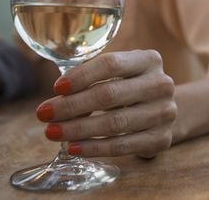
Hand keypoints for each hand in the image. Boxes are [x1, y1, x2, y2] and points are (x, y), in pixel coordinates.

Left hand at [35, 50, 176, 157]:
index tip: (56, 88)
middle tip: (44, 114)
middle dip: (71, 106)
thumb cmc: (131, 87)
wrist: (164, 110)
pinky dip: (94, 148)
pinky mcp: (162, 139)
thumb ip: (93, 77)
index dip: (81, 76)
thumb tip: (58, 96)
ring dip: (78, 129)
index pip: (111, 64)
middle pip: (110, 94)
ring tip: (53, 132)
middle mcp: (161, 84)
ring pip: (115, 123)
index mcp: (149, 60)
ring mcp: (165, 113)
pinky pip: (122, 146)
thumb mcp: (120, 73)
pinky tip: (73, 148)